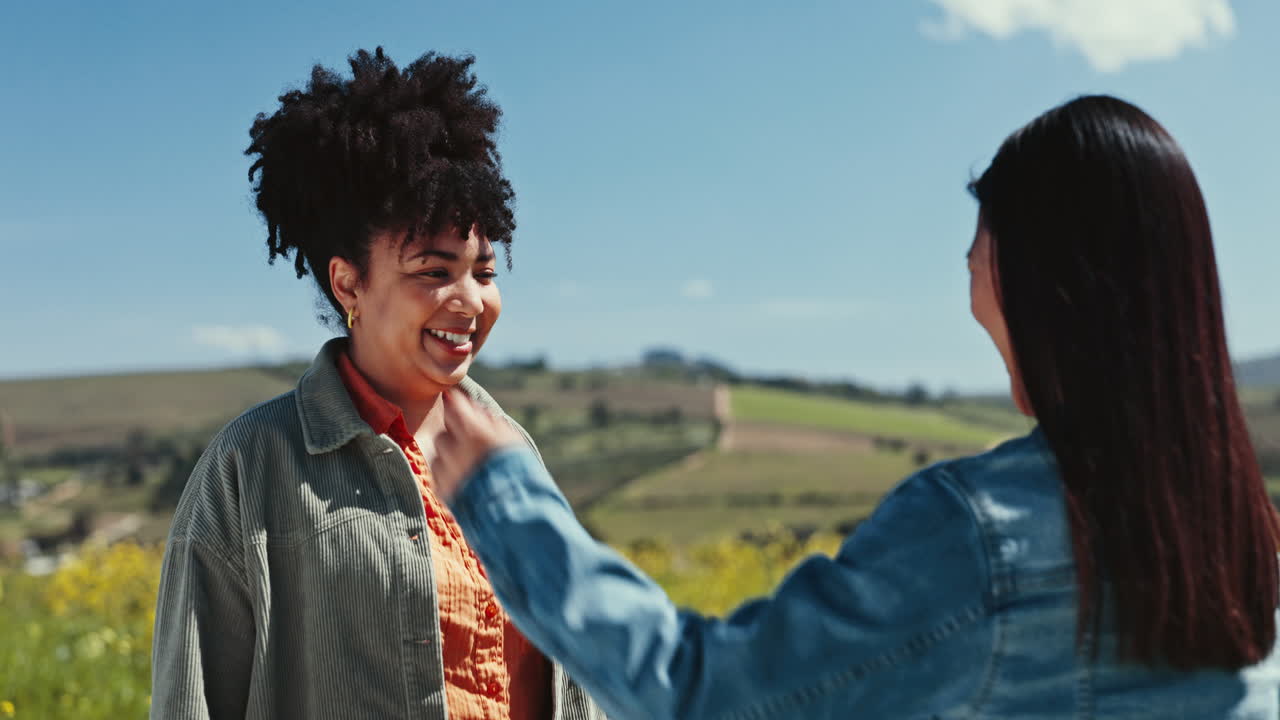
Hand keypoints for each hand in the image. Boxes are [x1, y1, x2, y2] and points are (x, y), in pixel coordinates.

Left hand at [431, 388, 525, 502]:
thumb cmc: (519, 471)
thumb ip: (489, 421)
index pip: (454, 408)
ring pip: (438, 453)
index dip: (455, 404)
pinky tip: (463, 478)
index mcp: (476, 434)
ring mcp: (448, 472)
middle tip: (469, 442)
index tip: (455, 402)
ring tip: (467, 464)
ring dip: (449, 454)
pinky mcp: (443, 490)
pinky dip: (447, 472)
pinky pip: (437, 473)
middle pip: (444, 432)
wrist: (517, 512)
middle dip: (454, 435)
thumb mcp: (511, 440)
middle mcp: (457, 451)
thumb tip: (471, 407)